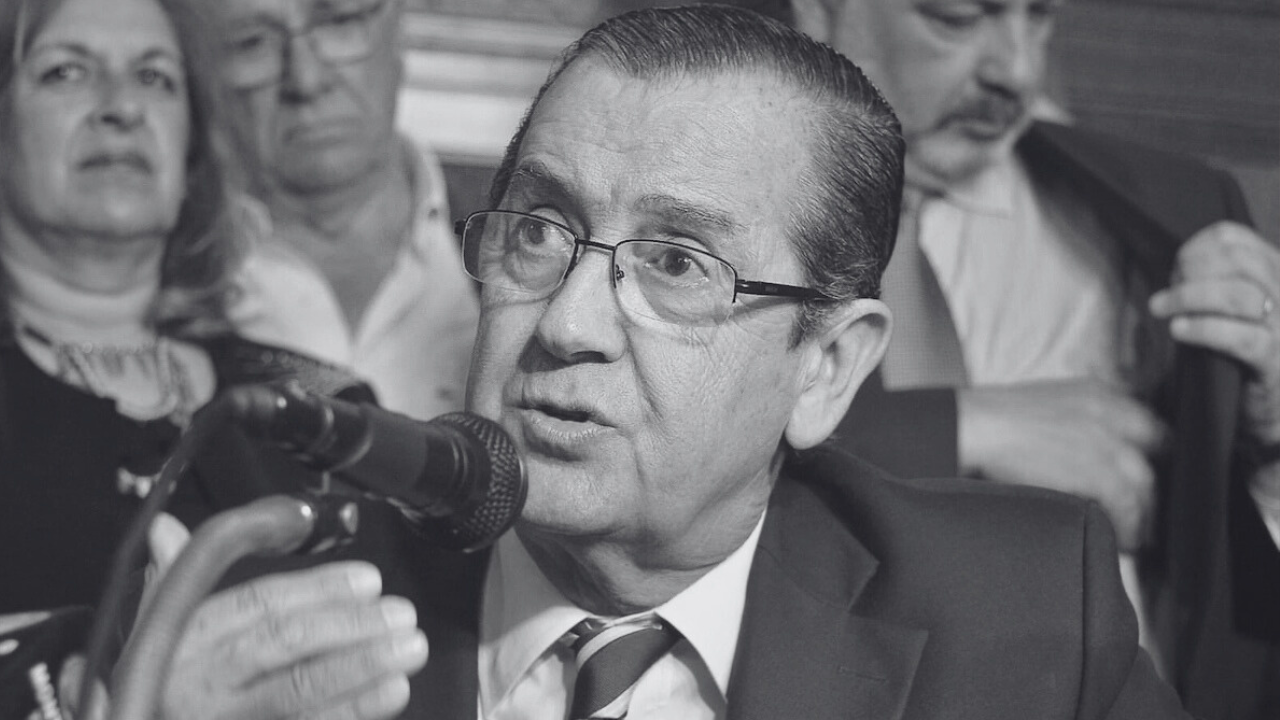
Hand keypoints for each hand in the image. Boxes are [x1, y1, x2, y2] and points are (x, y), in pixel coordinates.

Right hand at [141, 516, 427, 719]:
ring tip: (406, 652)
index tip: (367, 580)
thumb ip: (169, 580)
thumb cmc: (149, 685)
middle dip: (348, 627)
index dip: (316, 589)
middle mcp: (201, 684)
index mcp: (180, 642)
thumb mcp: (149, 632)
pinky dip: (351, 712)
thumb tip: (166, 529)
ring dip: (361, 670)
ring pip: (298, 693)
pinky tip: (387, 694)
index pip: (255, 605)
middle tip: (399, 615)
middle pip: (282, 647)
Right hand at [959, 380, 1167, 551]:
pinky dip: (1128, 526)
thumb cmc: (992, 422)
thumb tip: (1081, 450)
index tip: (1144, 476)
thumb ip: (1074, 421)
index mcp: (1096, 394)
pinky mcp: (1099, 472)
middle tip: (1145, 511)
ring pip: (1144, 483)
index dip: (1150, 453)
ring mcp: (1107, 442)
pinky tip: (1122, 539)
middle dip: (1150, 485)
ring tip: (1135, 533)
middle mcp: (1110, 413)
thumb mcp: (1044, 405)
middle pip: (1152, 455)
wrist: (973, 426)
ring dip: (1143, 511)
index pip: (1146, 424)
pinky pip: (1128, 506)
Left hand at [1150, 221, 1279, 445]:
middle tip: (1164, 295)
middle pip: (1235, 261)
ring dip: (1187, 298)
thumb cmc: (1243, 353)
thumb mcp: (1233, 308)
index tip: (1174, 268)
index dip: (1195, 248)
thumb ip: (1213, 281)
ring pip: (1237, 295)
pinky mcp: (1275, 361)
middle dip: (1190, 272)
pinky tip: (1179, 330)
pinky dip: (1203, 329)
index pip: (1233, 238)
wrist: (1272, 409)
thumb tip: (1177, 266)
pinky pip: (1240, 338)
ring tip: (1160, 309)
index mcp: (1276, 271)